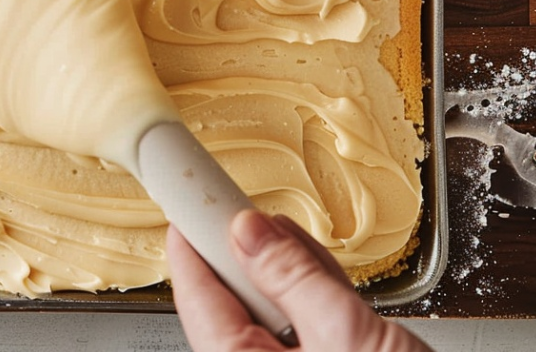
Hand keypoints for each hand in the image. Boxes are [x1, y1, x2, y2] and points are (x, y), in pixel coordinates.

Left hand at [168, 210, 431, 351]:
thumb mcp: (348, 334)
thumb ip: (294, 278)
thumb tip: (249, 232)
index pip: (198, 300)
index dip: (193, 244)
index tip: (188, 202)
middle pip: (230, 304)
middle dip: (244, 254)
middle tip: (248, 211)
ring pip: (267, 315)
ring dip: (279, 272)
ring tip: (289, 238)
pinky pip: (298, 334)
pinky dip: (307, 298)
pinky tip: (314, 271)